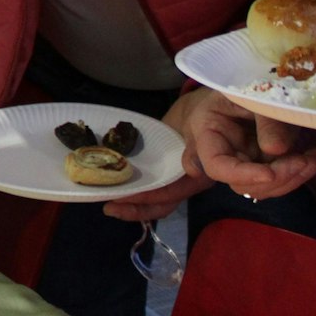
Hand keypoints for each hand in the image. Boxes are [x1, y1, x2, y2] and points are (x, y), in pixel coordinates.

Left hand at [104, 87, 227, 220]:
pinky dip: (138, 194)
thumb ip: (197, 147)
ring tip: (110, 206)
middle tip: (110, 208)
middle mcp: (190, 183)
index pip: (171, 193)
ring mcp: (179, 181)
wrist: (204, 106)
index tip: (122, 197)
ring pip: (158, 201)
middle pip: (164, 204)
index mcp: (201, 175)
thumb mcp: (202, 123)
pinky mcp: (168, 174)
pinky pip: (155, 191)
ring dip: (135, 205)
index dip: (147, 198)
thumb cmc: (205, 112)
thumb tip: (193, 169)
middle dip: (138, 209)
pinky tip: (119, 193)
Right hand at [172, 86, 315, 200]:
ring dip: (292, 178)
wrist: (239, 86)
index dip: (242, 174)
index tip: (270, 173)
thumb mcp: (250, 93)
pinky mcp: (263, 164)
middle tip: (304, 160)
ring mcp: (244, 163)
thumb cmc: (238, 85)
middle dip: (277, 178)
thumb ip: (263, 117)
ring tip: (315, 158)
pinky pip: (278, 179)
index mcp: (208, 135)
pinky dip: (299, 173)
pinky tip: (315, 157)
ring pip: (262, 187)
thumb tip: (278, 149)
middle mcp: (224, 156)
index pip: (217, 166)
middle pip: (242, 183)